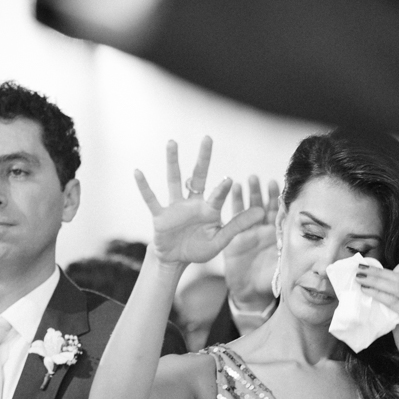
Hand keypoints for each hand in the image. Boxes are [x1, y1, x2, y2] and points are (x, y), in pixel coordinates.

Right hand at [134, 137, 264, 266]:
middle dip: (203, 158)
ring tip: (172, 142)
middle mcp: (193, 203)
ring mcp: (175, 207)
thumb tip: (261, 212)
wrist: (176, 260)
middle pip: (198, 176)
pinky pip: (151, 199)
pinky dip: (144, 186)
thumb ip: (238, 225)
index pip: (218, 195)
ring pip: (174, 180)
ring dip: (173, 161)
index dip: (222, 189)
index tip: (228, 180)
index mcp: (210, 209)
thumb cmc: (199, 248)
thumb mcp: (220, 240)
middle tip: (208, 138)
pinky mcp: (160, 216)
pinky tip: (137, 172)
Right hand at [223, 176, 280, 309]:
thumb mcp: (282, 266)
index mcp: (276, 235)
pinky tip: (234, 188)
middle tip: (265, 180)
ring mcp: (248, 231)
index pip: (280, 214)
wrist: (249, 291)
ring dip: (250, 193)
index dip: (280, 201)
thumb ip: (292, 256)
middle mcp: (263, 230)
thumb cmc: (268, 280)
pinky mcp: (234, 236)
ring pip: (249, 207)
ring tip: (250, 179)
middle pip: (264, 206)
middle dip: (265, 193)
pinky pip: (233, 216)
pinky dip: (234, 202)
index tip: (283, 188)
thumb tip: (312, 250)